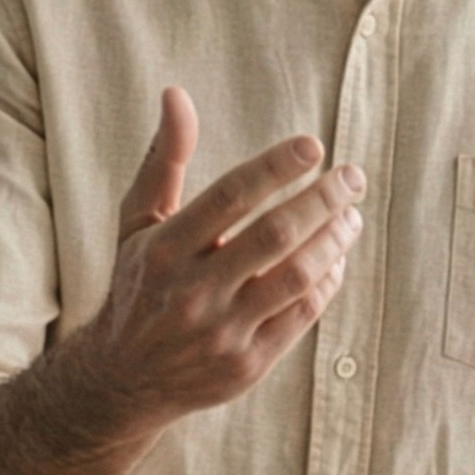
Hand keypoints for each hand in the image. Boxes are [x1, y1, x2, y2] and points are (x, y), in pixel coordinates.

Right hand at [70, 86, 362, 431]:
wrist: (123, 379)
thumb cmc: (139, 284)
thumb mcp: (137, 222)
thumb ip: (162, 160)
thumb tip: (176, 94)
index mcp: (164, 250)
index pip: (229, 198)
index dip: (275, 167)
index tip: (313, 145)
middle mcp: (191, 292)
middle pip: (274, 236)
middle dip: (323, 199)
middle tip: (352, 177)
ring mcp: (222, 332)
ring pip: (297, 277)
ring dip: (334, 240)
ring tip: (350, 215)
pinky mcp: (247, 365)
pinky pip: (303, 315)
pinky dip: (327, 280)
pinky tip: (335, 256)